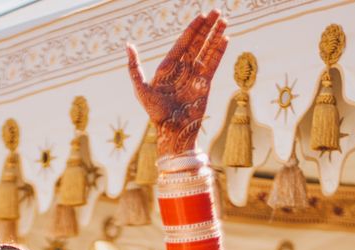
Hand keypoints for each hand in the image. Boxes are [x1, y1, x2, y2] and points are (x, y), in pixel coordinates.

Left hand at [126, 10, 228, 156]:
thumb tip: (129, 45)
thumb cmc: (155, 113)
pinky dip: (219, 52)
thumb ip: (134, 68)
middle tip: (217, 11)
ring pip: (207, 51)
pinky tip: (225, 39)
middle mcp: (182, 69)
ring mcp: (195, 76)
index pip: (182, 43)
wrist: (172, 132)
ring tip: (225, 21)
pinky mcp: (205, 85)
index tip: (202, 15)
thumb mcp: (141, 89)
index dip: (193, 29)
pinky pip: (213, 64)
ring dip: (216, 36)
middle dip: (207, 27)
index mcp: (168, 67)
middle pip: (197, 43)